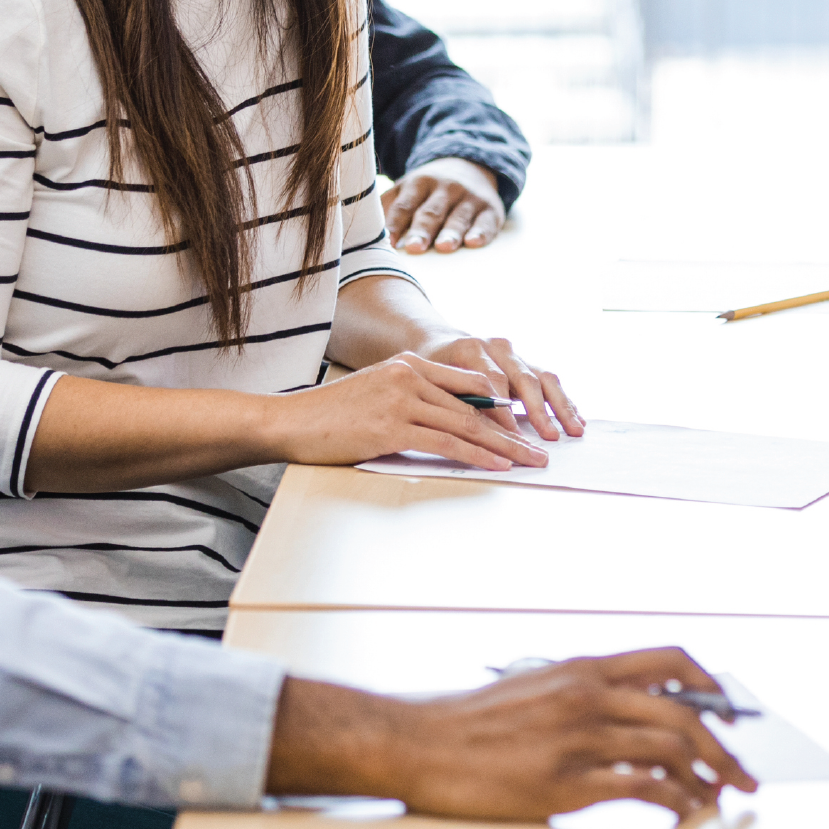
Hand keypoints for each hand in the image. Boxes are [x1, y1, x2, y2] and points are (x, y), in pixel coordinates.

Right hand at [266, 649, 757, 819]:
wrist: (417, 742)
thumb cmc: (467, 722)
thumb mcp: (532, 687)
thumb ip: (578, 694)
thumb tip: (620, 711)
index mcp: (581, 668)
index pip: (669, 660)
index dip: (711, 685)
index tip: (729, 712)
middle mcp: (587, 695)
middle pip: (685, 709)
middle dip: (727, 746)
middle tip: (744, 773)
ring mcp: (578, 737)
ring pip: (671, 747)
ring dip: (708, 777)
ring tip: (718, 798)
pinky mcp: (566, 781)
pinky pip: (641, 787)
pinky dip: (674, 800)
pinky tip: (682, 812)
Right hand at [267, 352, 548, 470]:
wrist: (290, 422)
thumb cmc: (330, 415)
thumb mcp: (376, 394)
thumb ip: (412, 400)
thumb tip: (450, 424)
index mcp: (407, 364)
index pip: (468, 383)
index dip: (500, 406)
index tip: (523, 424)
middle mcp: (408, 375)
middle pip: (474, 406)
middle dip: (511, 431)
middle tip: (538, 449)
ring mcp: (401, 400)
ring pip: (466, 425)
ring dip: (504, 446)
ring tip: (529, 461)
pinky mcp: (392, 427)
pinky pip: (446, 443)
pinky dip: (477, 455)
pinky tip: (497, 465)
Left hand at [385, 158, 505, 252]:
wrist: (469, 166)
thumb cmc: (426, 190)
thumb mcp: (405, 189)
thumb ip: (387, 207)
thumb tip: (362, 233)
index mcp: (417, 183)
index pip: (404, 206)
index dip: (395, 224)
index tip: (388, 243)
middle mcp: (444, 188)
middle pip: (430, 212)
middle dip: (422, 230)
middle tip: (414, 248)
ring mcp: (468, 197)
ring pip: (458, 217)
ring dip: (451, 232)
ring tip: (444, 247)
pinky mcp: (490, 208)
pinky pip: (486, 221)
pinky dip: (481, 232)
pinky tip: (474, 243)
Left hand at [416, 331, 581, 443]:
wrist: (437, 341)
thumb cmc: (430, 367)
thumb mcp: (430, 379)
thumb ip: (450, 398)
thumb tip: (468, 430)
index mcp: (471, 348)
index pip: (491, 380)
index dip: (502, 410)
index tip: (511, 436)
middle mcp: (496, 347)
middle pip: (523, 377)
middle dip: (538, 410)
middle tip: (549, 436)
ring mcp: (513, 353)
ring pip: (543, 377)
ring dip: (560, 405)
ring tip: (575, 430)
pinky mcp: (524, 362)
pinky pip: (548, 380)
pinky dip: (563, 401)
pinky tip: (576, 419)